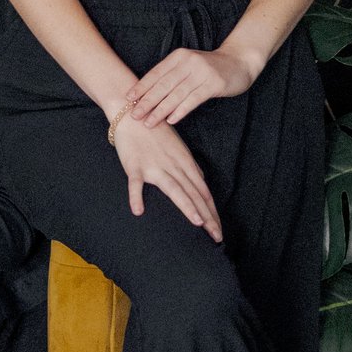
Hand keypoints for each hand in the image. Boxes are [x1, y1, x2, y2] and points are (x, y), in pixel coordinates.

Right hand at [109, 109, 221, 237]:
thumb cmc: (156, 131)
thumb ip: (189, 165)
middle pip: (193, 194)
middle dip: (206, 216)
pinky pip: (135, 184)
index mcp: (185, 163)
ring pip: (174, 189)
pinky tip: (138, 210)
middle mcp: (173, 166)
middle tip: (216, 236)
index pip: (203, 191)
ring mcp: (154, 167)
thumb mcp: (178, 147)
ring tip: (197, 222)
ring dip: (186, 206)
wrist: (133, 115)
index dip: (211, 211)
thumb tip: (201, 179)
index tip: (218, 229)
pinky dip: (135, 196)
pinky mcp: (134, 166)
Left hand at [122, 44, 257, 127]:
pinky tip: (171, 120)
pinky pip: (193, 99)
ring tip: (149, 122)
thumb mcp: (188, 65)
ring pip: (176, 94)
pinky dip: (180, 110)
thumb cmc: (209, 67)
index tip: (128, 99)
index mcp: (178, 57)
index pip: (156, 73)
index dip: (141, 87)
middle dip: (147, 101)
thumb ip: (171, 76)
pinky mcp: (214, 83)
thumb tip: (147, 95)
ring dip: (160, 110)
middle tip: (134, 115)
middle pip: (163, 85)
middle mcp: (188, 62)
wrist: (239, 62)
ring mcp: (201, 72)